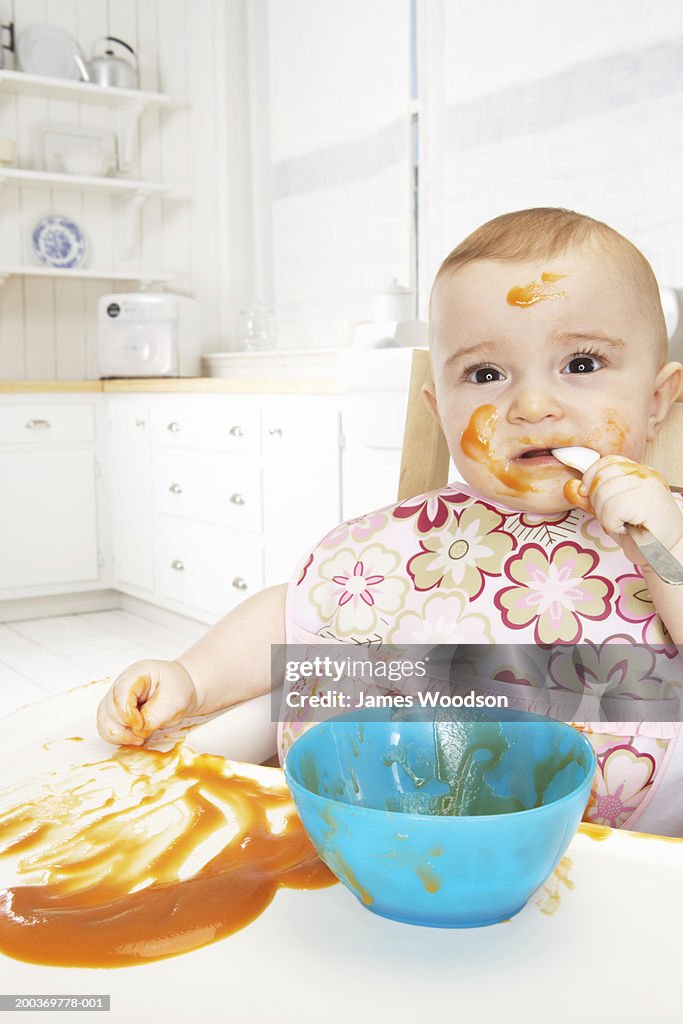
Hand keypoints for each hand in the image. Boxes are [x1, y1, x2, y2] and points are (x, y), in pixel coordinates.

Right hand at [96, 659, 197, 745]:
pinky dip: (118, 737)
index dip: (126, 713)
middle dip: (124, 728)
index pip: (120, 693)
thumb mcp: (175, 700)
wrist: (181, 689)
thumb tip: (138, 730)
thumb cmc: (178, 688)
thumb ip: (156, 716)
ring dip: (118, 735)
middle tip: (142, 735)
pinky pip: (108, 728)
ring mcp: (116, 699)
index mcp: (137, 674)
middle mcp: (121, 685)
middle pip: (108, 710)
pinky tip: (134, 737)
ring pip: (104, 721)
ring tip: (138, 738)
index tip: (140, 725)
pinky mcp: (116, 712)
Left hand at [564, 455, 682, 566]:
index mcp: (638, 472)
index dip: (590, 476)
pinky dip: (613, 524)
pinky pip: (612, 508)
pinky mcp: (647, 499)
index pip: (606, 462)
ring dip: (606, 517)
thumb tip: (572, 488)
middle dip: (597, 503)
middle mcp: (645, 474)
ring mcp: (648, 485)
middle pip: (600, 478)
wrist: (665, 554)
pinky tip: (628, 528)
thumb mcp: (609, 512)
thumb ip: (592, 499)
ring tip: (623, 524)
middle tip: (614, 518)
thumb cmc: (640, 534)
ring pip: (603, 494)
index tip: (585, 493)